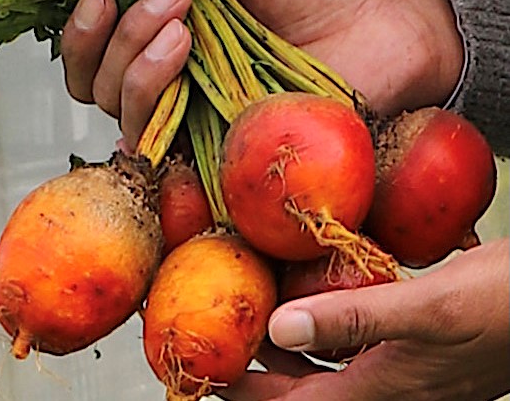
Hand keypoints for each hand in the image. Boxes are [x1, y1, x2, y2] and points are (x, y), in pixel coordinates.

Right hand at [61, 0, 463, 150]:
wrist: (376, 20)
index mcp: (168, 33)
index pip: (100, 50)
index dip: (87, 31)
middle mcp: (174, 80)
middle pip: (103, 86)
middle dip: (123, 40)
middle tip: (173, 0)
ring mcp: (198, 118)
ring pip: (128, 117)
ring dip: (139, 71)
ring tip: (185, 28)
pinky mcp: (226, 148)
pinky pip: (170, 153)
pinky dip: (157, 120)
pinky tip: (179, 77)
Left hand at [220, 238, 509, 400]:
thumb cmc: (501, 305)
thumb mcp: (428, 309)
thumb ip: (355, 318)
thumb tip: (283, 328)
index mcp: (384, 386)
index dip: (251, 390)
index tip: (215, 372)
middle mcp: (390, 385)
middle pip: (309, 387)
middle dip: (265, 373)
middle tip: (230, 346)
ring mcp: (404, 370)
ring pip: (331, 368)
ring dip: (294, 351)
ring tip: (263, 325)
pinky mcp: (415, 348)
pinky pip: (356, 346)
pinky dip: (328, 330)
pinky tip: (321, 306)